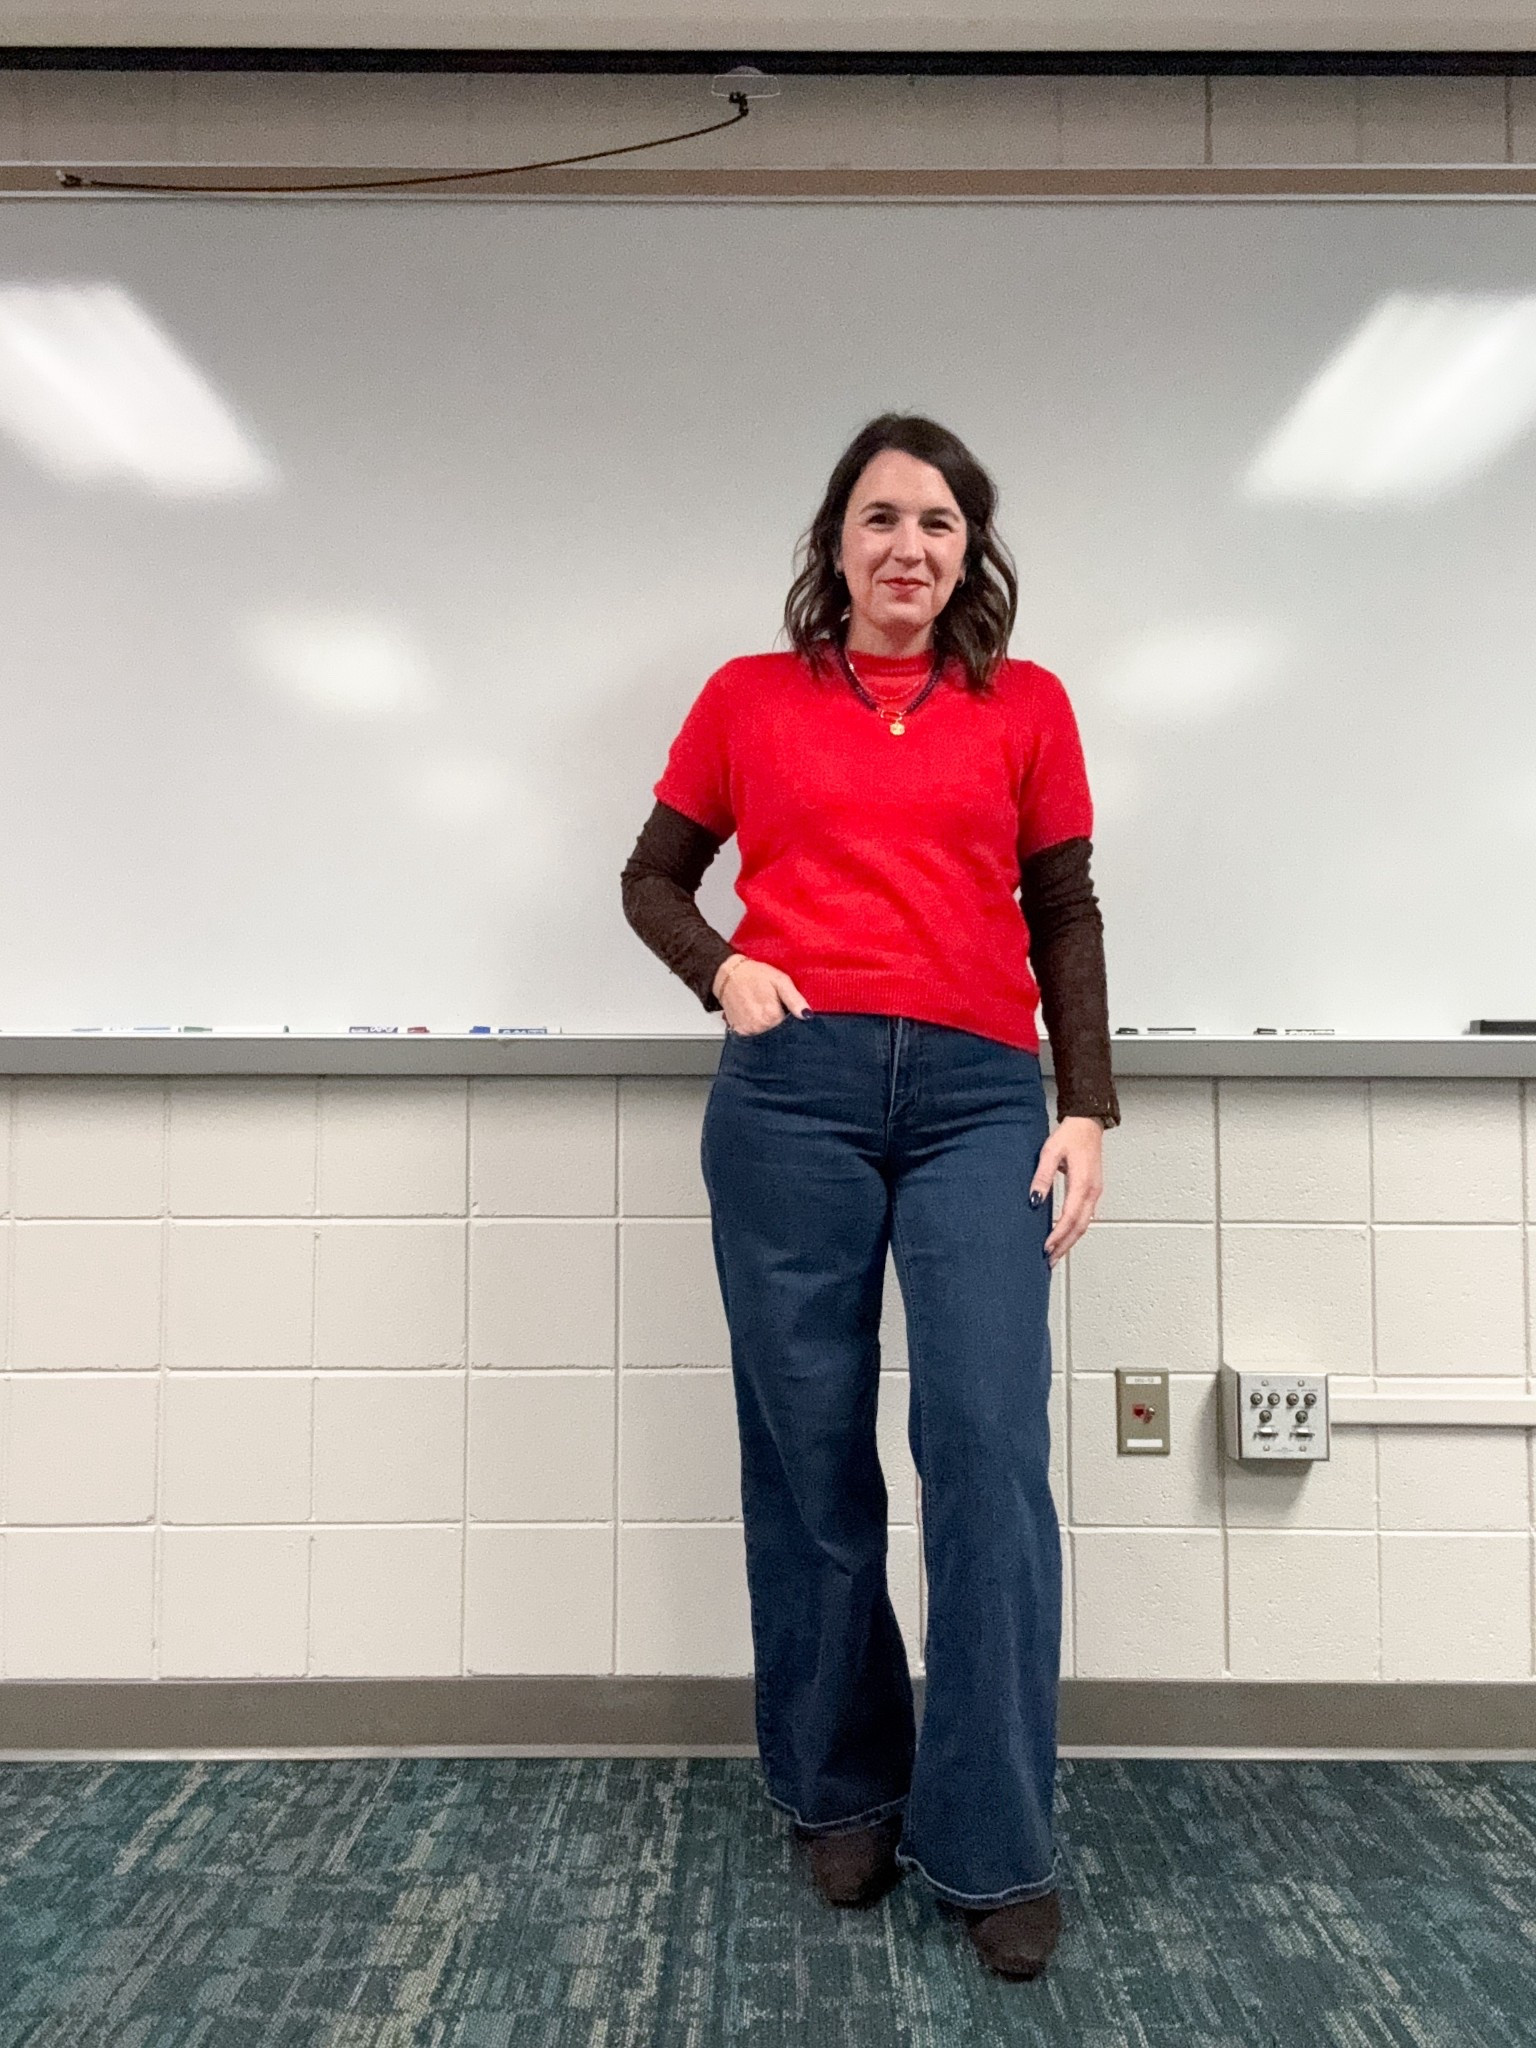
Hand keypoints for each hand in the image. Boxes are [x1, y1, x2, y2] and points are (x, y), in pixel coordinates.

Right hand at [713, 953, 811, 1034]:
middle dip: (779, 1021)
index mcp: (773, 1015)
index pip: (791, 1026)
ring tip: (762, 1007)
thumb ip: (795, 999)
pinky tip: (753, 1013)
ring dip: (767, 1024)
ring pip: (767, 1034)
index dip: (791, 1017)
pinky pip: (753, 1034)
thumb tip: (807, 1016)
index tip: (785, 1007)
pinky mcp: (739, 1031)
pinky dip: (756, 1026)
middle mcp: (760, 1026)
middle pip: (779, 1032)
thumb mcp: (780, 980)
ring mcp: (748, 1030)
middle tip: (773, 1005)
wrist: (729, 974)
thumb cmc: (756, 974)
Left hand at [1031, 1115, 1103, 1267]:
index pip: (1070, 1218)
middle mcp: (1092, 1192)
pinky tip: (1064, 1236)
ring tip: (1055, 1254)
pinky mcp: (1093, 1191)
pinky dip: (1075, 1230)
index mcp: (1082, 1184)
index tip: (1045, 1248)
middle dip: (1064, 1246)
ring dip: (1070, 1241)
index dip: (1058, 1236)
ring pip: (1084, 1224)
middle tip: (1049, 1260)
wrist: (1088, 1124)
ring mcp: (1095, 1192)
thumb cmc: (1071, 1135)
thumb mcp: (1050, 1152)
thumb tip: (1034, 1200)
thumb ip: (1042, 1177)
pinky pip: (1085, 1216)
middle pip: (1079, 1227)